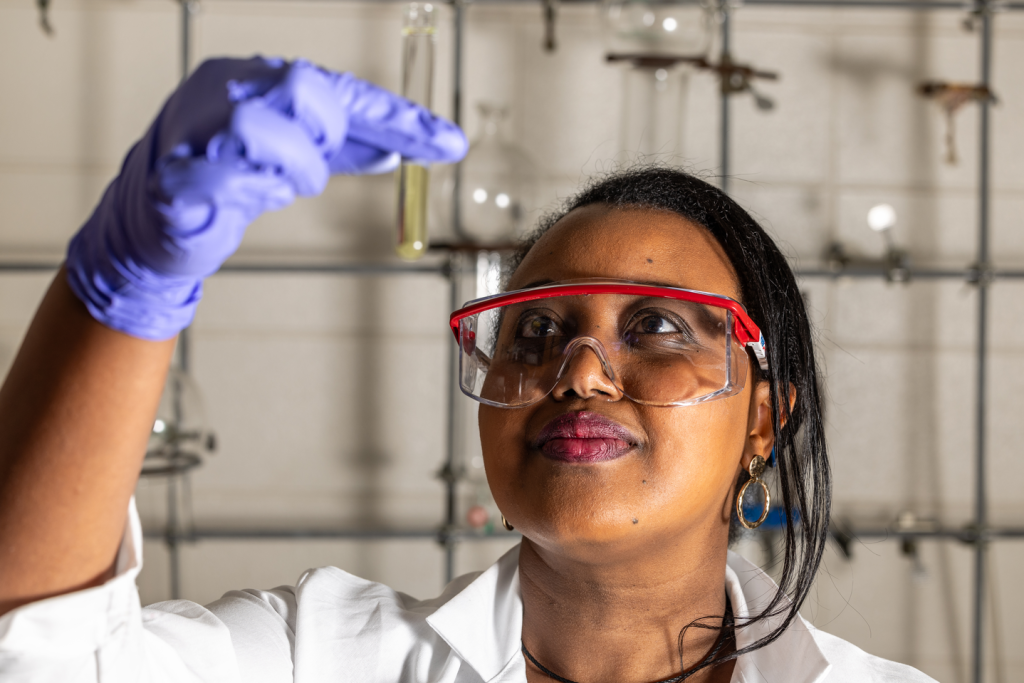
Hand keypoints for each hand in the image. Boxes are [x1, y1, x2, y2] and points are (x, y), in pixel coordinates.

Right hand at [66, 56, 466, 340]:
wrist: (154, 217)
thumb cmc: (229, 176)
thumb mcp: (296, 155)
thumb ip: (343, 148)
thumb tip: (396, 150)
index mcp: (257, 77)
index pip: (341, 90)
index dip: (398, 120)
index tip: (449, 144)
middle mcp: (224, 88)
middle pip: (299, 84)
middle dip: (322, 134)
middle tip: (311, 168)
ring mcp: (195, 129)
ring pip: (261, 127)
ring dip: (288, 170)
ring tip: (273, 187)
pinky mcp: (174, 177)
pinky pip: (226, 180)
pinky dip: (248, 195)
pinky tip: (237, 200)